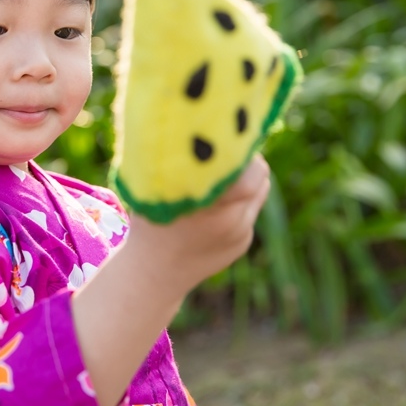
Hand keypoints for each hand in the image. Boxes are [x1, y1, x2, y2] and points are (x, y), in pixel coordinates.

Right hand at [72, 154, 270, 405]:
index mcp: (211, 205)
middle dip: (245, 161)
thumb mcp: (155, 190)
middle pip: (259, 176)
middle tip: (226, 148)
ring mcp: (242, 234)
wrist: (153, 276)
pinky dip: (238, 201)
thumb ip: (181, 164)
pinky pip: (249, 210)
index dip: (239, 148)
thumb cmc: (146, 224)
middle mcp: (233, 221)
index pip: (249, 168)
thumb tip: (191, 129)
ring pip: (258, 192)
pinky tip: (214, 201)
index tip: (224, 136)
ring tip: (220, 172)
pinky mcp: (244, 242)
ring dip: (245, 179)